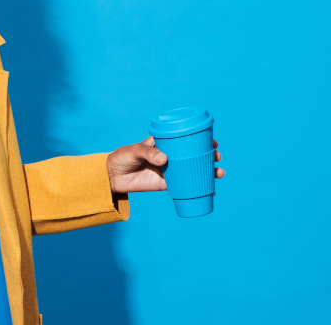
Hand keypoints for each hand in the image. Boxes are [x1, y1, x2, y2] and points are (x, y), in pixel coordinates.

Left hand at [106, 137, 224, 193]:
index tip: (213, 142)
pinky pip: (184, 186)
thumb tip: (164, 159)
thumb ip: (148, 153)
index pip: (185, 140)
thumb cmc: (122, 157)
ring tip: (219, 173)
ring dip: (208, 172)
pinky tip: (210, 191)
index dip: (200, 141)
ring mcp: (168, 171)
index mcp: (164, 144)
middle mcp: (169, 157)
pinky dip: (197, 188)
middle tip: (217, 157)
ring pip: (192, 171)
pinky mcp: (165, 184)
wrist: (112, 176)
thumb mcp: (134, 150)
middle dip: (208, 156)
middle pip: (193, 156)